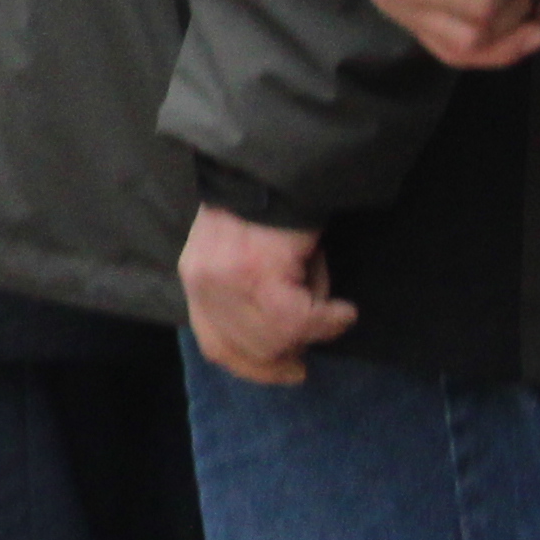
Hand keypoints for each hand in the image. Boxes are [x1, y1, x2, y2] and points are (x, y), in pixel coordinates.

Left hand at [178, 206, 351, 385]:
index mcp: (196, 277)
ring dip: (310, 333)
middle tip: (304, 362)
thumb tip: (288, 337)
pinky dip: (330, 319)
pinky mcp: (260, 277)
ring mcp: (229, 282)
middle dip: (280, 360)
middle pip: (245, 348)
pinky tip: (344, 310)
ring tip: (331, 317)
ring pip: (276, 337)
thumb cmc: (266, 208)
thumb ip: (250, 296)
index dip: (250, 366)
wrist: (274, 167)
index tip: (281, 371)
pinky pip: (302, 318)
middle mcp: (205, 283)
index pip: (215, 342)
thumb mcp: (241, 255)